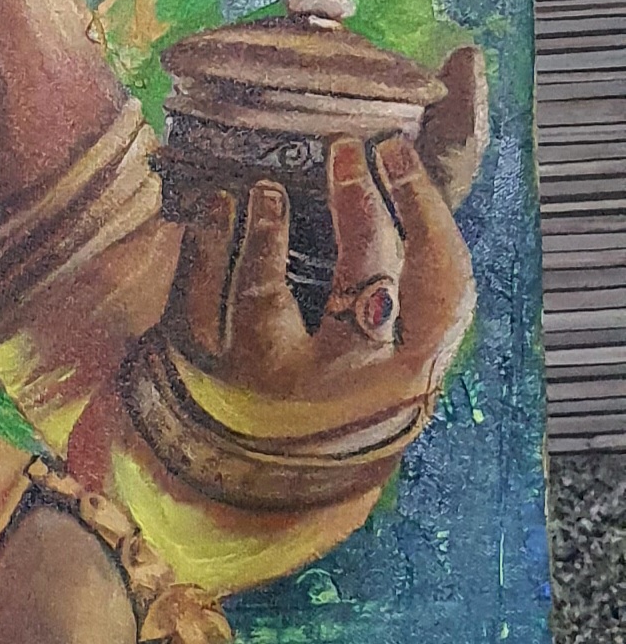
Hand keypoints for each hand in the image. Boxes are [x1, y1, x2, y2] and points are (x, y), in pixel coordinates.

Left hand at [169, 136, 475, 441]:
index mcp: (403, 379)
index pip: (441, 289)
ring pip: (268, 291)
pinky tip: (219, 205)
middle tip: (346, 151)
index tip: (395, 154)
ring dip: (268, 230)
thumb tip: (403, 189)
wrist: (239, 493)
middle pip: (365, 281)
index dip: (424, 212)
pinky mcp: (204, 371)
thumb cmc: (323, 405)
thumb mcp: (379, 372)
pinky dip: (209, 242)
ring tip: (266, 187)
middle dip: (359, 206)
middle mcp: (342, 384)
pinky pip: (201, 295)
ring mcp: (268, 380)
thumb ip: (398, 301)